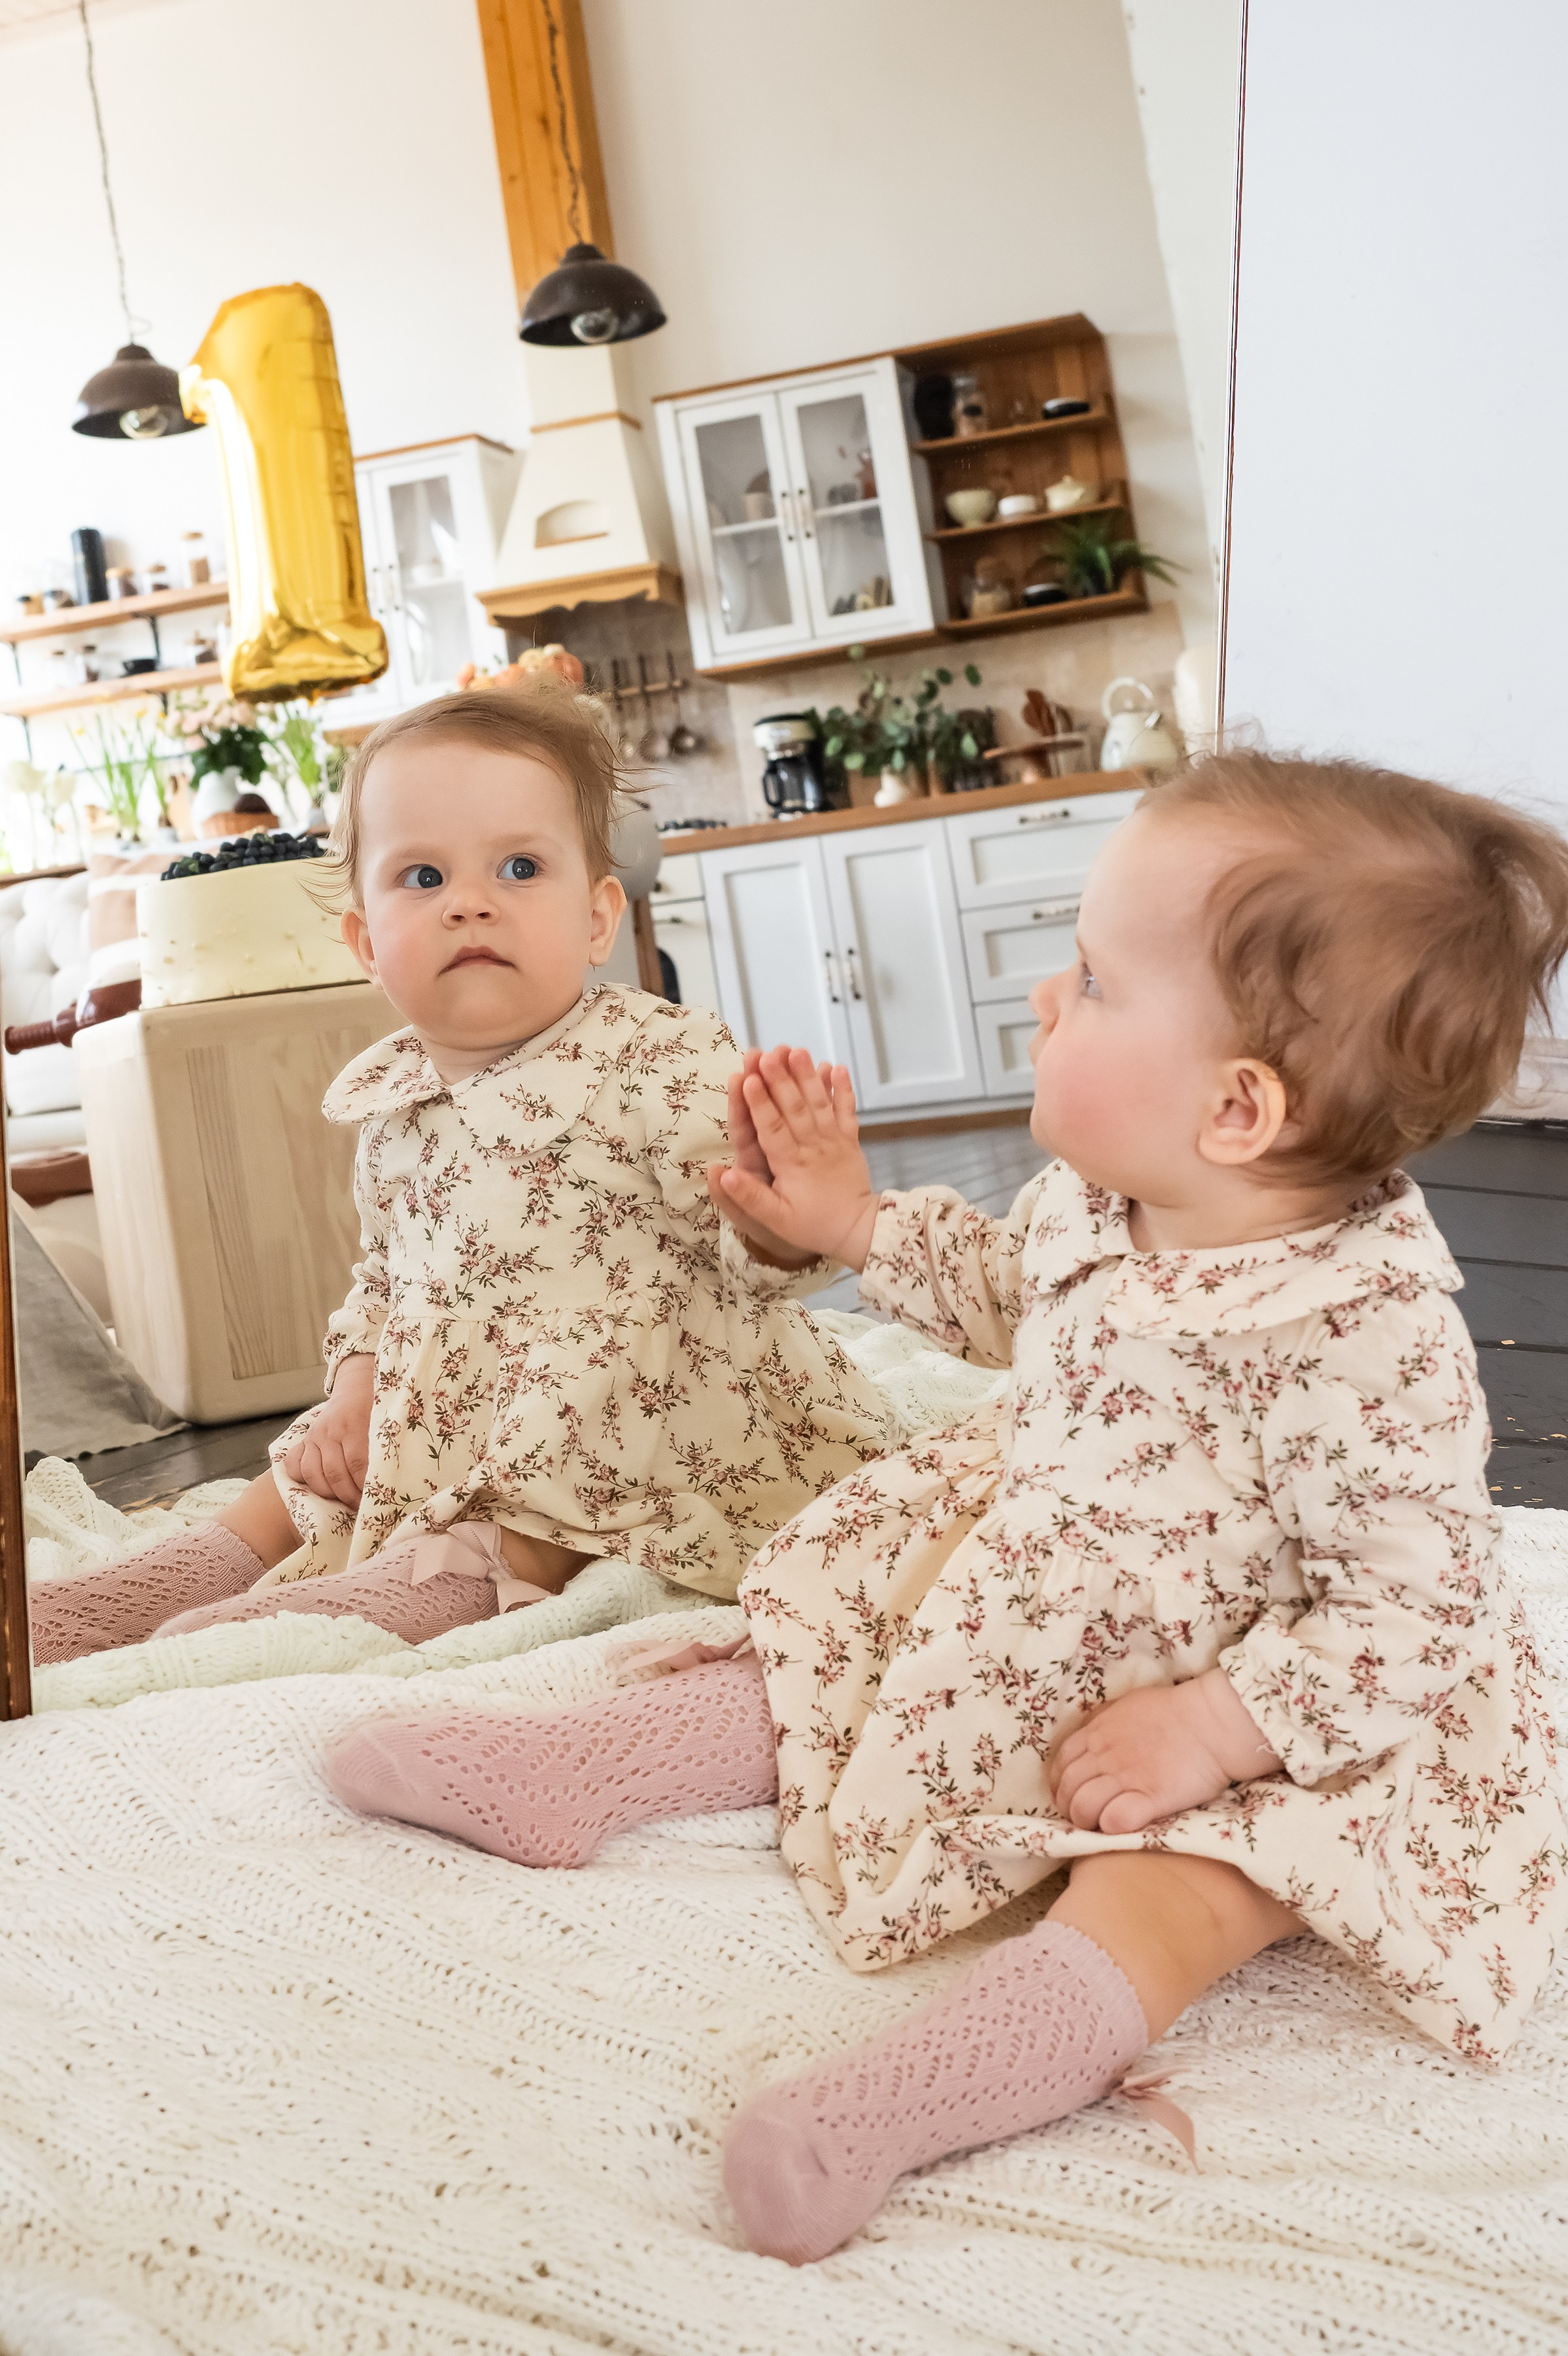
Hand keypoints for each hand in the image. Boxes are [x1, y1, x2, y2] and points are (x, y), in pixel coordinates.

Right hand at [283, 1352, 374, 1507]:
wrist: (356, 1387)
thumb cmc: (376, 1410)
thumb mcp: (386, 1421)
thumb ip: (385, 1445)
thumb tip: (397, 1477)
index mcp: (353, 1425)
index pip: (357, 1464)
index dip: (365, 1487)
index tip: (375, 1501)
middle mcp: (330, 1431)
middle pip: (335, 1473)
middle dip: (348, 1496)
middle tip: (361, 1508)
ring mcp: (315, 1436)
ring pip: (312, 1473)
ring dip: (328, 1494)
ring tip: (344, 1502)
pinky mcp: (305, 1440)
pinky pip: (294, 1465)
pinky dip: (302, 1480)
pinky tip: (319, 1488)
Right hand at [711, 1046, 879, 1271]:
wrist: (857, 1229)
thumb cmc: (812, 1224)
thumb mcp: (775, 1219)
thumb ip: (749, 1197)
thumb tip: (722, 1174)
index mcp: (790, 1165)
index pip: (771, 1129)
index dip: (758, 1104)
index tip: (747, 1079)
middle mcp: (812, 1147)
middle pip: (794, 1109)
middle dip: (780, 1079)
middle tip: (767, 1054)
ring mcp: (833, 1140)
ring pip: (819, 1104)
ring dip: (807, 1076)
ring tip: (797, 1050)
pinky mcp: (849, 1140)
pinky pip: (847, 1111)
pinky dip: (842, 1090)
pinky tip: (837, 1067)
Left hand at [1049, 1668, 1281, 1834]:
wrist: (1212, 1721)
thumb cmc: (1176, 1710)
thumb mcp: (1128, 1706)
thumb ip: (1106, 1723)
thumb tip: (1093, 1735)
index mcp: (1097, 1732)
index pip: (1061, 1764)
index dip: (1060, 1784)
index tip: (1069, 1795)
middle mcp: (1104, 1755)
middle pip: (1067, 1789)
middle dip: (1069, 1807)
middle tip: (1084, 1817)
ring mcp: (1125, 1777)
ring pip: (1083, 1807)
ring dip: (1086, 1821)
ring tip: (1100, 1826)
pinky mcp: (1150, 1797)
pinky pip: (1115, 1820)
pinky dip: (1111, 1827)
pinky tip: (1121, 1825)